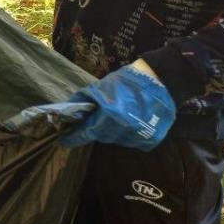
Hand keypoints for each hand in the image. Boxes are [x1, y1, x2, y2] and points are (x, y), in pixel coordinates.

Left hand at [59, 60, 174, 149]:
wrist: (160, 81)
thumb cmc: (126, 82)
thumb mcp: (100, 87)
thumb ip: (83, 101)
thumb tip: (67, 112)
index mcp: (109, 114)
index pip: (86, 132)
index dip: (73, 137)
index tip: (63, 141)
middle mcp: (124, 128)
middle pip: (102, 136)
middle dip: (96, 129)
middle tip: (96, 120)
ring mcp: (139, 136)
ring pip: (118, 140)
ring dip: (113, 132)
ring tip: (118, 117)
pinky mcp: (151, 139)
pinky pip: (133, 142)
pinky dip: (129, 135)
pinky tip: (131, 122)